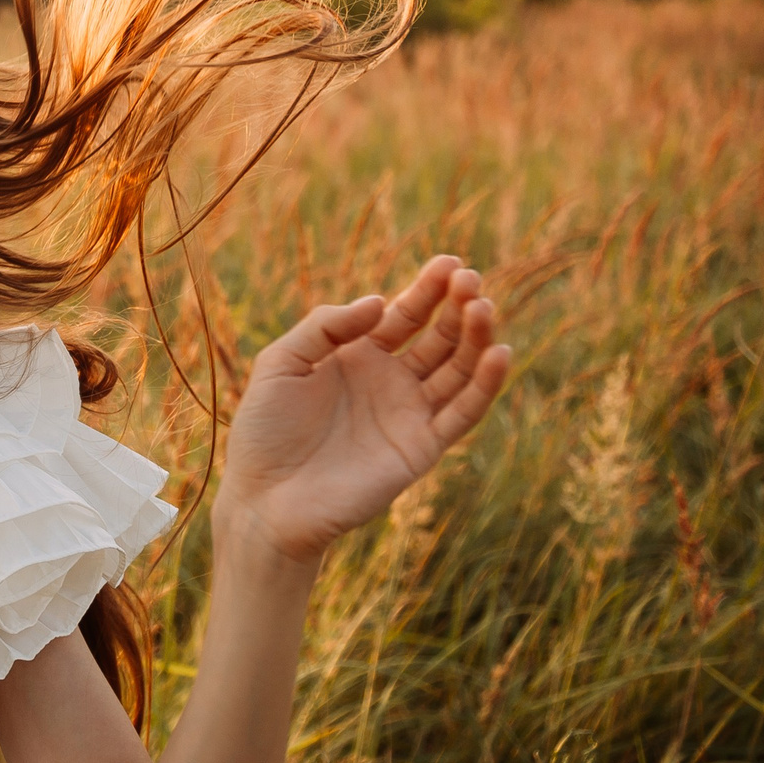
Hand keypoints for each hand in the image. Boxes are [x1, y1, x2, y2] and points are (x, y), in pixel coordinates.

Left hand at [216, 255, 511, 563]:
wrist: (266, 499)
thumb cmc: (265, 431)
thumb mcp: (282, 363)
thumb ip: (325, 327)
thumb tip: (380, 302)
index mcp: (356, 355)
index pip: (403, 315)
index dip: (428, 289)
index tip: (450, 263)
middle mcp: (389, 381)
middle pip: (437, 337)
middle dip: (457, 307)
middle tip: (471, 280)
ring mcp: (408, 414)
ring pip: (457, 369)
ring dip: (475, 339)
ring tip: (484, 308)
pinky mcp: (421, 448)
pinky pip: (462, 413)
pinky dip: (484, 385)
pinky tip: (498, 353)